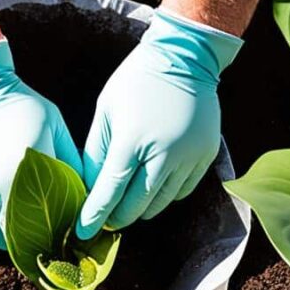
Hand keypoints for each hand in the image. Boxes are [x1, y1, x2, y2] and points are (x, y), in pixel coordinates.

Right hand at [0, 41, 80, 248]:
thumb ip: (73, 164)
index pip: (53, 216)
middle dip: (46, 242)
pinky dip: (3, 234)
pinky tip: (18, 229)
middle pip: (28, 235)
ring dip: (24, 242)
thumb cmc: (23, 107)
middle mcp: (2, 185)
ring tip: (40, 238)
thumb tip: (88, 195)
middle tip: (60, 242)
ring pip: (6, 237)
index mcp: (29, 167)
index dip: (66, 233)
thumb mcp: (58, 130)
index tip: (77, 236)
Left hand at [76, 9, 242, 239]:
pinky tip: (152, 188)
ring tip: (127, 207)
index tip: (83, 232)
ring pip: (161, 202)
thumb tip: (89, 186)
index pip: (111, 190)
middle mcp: (164, 152)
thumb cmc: (137, 81)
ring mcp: (189, 156)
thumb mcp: (107, 110)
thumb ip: (97, 151)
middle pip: (137, 204)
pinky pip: (182, 191)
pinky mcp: (205, 156)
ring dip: (141, 209)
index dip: (95, 215)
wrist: (185, 57)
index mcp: (132, 139)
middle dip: (117, 217)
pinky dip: (165, 196)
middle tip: (104, 221)